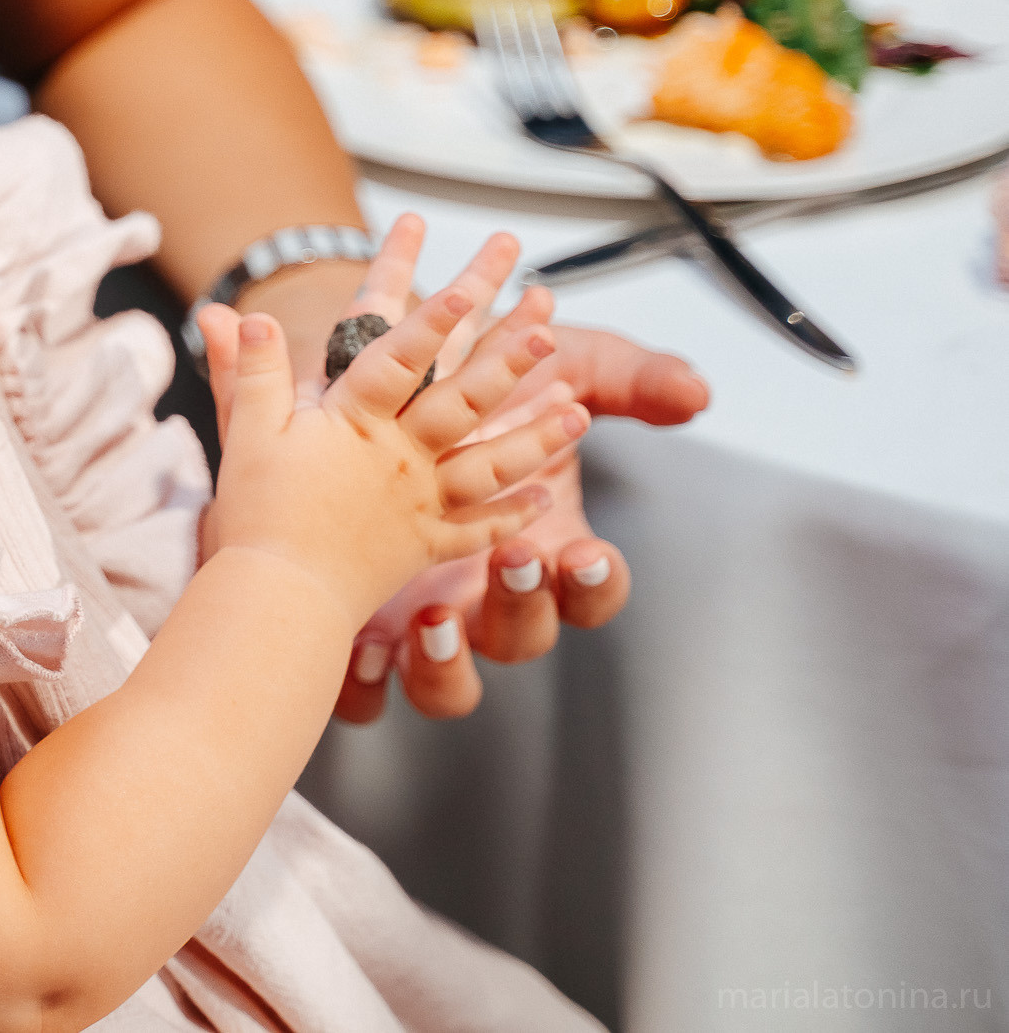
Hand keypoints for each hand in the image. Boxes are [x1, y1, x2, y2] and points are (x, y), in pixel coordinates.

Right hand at [194, 237, 579, 625]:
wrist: (278, 597)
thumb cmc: (259, 514)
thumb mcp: (246, 432)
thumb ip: (250, 370)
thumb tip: (246, 316)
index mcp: (355, 424)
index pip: (400, 360)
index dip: (432, 320)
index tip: (465, 289)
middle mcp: (399, 458)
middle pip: (463, 402)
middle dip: (508, 363)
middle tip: (547, 332)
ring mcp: (419, 503)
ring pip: (490, 462)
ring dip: (538, 436)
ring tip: (578, 413)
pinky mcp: (425, 545)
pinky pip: (479, 528)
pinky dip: (514, 514)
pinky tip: (544, 498)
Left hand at [281, 215, 703, 720]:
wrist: (374, 370)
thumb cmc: (476, 377)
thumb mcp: (559, 366)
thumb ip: (632, 380)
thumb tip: (693, 392)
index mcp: (545, 548)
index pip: (592, 589)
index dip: (597, 581)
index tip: (588, 551)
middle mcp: (486, 594)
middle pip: (523, 635)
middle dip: (524, 604)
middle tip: (515, 559)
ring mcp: (426, 618)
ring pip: (448, 682)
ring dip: (446, 664)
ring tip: (434, 620)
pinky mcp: (361, 624)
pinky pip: (370, 689)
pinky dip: (369, 683)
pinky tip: (364, 651)